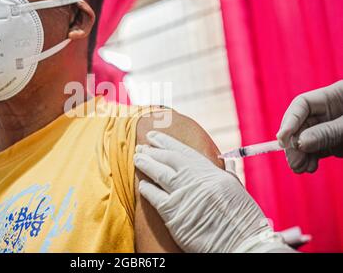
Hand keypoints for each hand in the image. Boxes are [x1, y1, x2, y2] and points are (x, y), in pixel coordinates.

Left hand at [134, 131, 292, 252]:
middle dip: (153, 150)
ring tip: (137, 158)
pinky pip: (155, 197)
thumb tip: (226, 161)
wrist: (243, 245)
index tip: (155, 136)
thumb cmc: (244, 221)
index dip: (167, 142)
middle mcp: (197, 180)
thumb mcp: (237, 190)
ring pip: (159, 174)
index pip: (184, 152)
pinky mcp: (174, 214)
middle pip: (169, 159)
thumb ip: (227, 173)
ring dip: (146, 164)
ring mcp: (184, 196)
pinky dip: (147, 189)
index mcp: (212, 173)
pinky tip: (142, 184)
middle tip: (141, 145)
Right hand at [277, 81, 342, 172]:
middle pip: (302, 124)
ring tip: (299, 168)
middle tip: (292, 161)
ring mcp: (332, 127)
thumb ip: (327, 132)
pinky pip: (318, 150)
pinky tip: (309, 167)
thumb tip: (299, 143)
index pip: (302, 104)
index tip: (282, 139)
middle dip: (294, 143)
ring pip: (307, 139)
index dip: (289, 121)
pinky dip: (311, 159)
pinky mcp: (336, 142)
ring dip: (300, 154)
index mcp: (335, 95)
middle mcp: (330, 111)